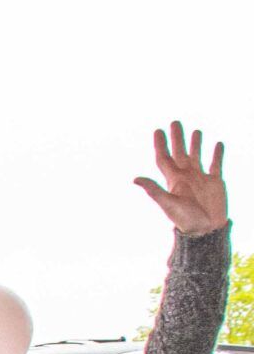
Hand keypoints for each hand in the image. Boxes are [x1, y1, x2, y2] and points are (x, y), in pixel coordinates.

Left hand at [136, 121, 227, 236]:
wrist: (205, 231)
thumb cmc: (185, 220)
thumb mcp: (168, 203)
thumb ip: (153, 190)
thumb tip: (135, 178)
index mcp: (173, 180)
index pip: (164, 158)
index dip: (160, 144)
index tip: (157, 130)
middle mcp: (186, 177)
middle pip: (180, 153)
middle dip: (177, 138)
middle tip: (175, 122)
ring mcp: (200, 179)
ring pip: (197, 156)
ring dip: (196, 144)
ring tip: (196, 131)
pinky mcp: (215, 182)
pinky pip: (216, 164)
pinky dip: (217, 154)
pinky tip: (217, 144)